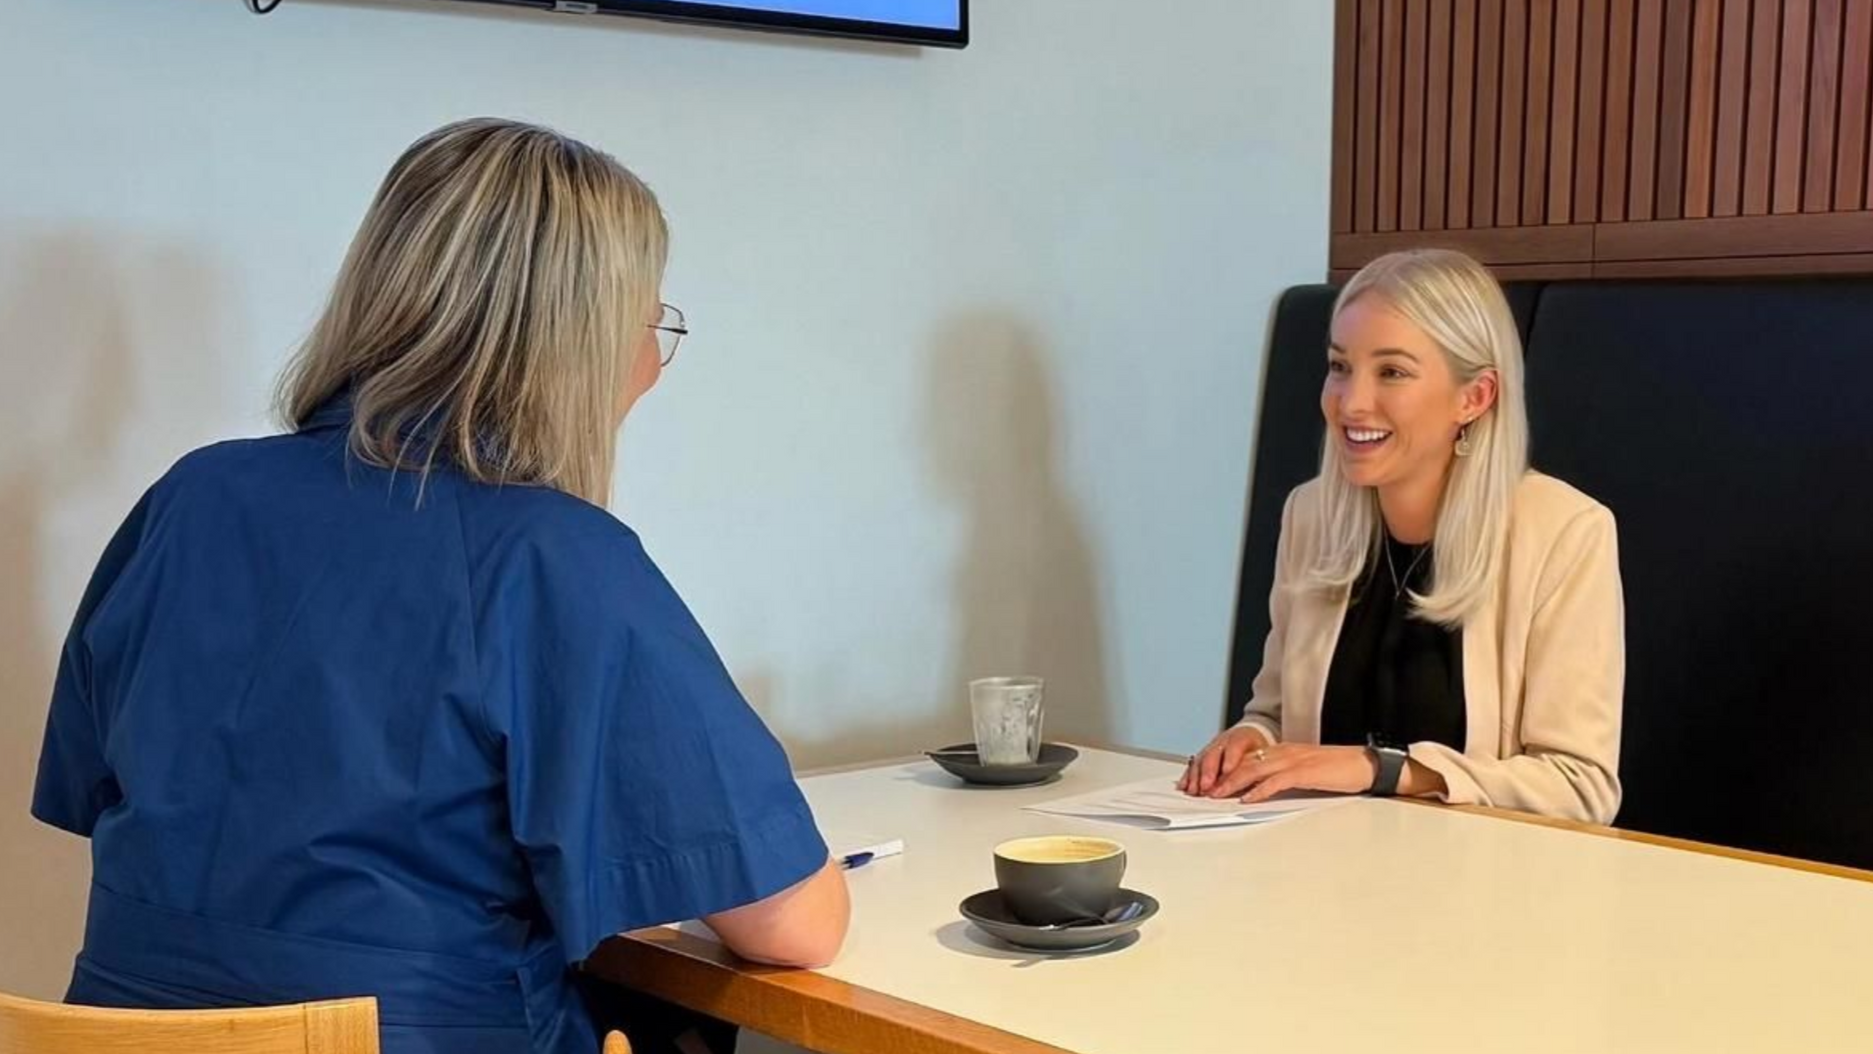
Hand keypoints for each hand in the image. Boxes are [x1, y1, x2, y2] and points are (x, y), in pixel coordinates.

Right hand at [1177, 726, 1270, 796]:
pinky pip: (1194, 765)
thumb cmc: (1257, 747)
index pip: (1236, 746)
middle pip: (1213, 754)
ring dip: (1196, 776)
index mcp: (1242, 737)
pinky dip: (1188, 776)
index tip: (1227, 771)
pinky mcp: (1204, 755)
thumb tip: (1256, 784)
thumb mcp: (1264, 753)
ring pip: (1201, 760)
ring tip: (1194, 790)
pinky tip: (1184, 786)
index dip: (1230, 759)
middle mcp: (1224, 741)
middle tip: (1206, 786)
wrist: (1251, 733)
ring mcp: (1212, 747)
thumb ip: (1257, 766)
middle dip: (1208, 772)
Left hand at [1206, 743, 1379, 802]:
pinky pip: (1276, 780)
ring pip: (1255, 769)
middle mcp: (1285, 752)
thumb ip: (1284, 775)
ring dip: (1233, 783)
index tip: (1212, 782)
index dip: (1228, 770)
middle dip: (1222, 777)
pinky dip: (1259, 790)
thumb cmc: (1338, 770)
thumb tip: (1263, 788)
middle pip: (1245, 762)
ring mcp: (1294, 760)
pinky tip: (1247, 798)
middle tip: (1205, 790)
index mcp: (1284, 750)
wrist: (1364, 765)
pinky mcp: (1304, 772)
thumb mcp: (1305, 770)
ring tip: (1217, 794)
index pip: (1249, 758)